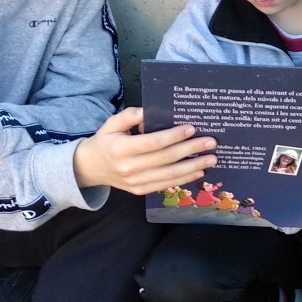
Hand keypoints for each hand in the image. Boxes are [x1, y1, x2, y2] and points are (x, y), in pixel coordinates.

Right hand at [73, 107, 216, 194]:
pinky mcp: (140, 191)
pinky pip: (165, 185)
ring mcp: (135, 182)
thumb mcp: (111, 123)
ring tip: (211, 158)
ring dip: (193, 166)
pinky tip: (198, 171)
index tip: (191, 128)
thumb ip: (130, 116)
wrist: (90, 168)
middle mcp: (128, 168)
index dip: (173, 136)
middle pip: (165, 159)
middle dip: (190, 150)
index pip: (152, 142)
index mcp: (120, 148)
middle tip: (210, 142)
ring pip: (169, 175)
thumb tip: (149, 110)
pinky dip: (184, 179)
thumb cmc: (105, 141)